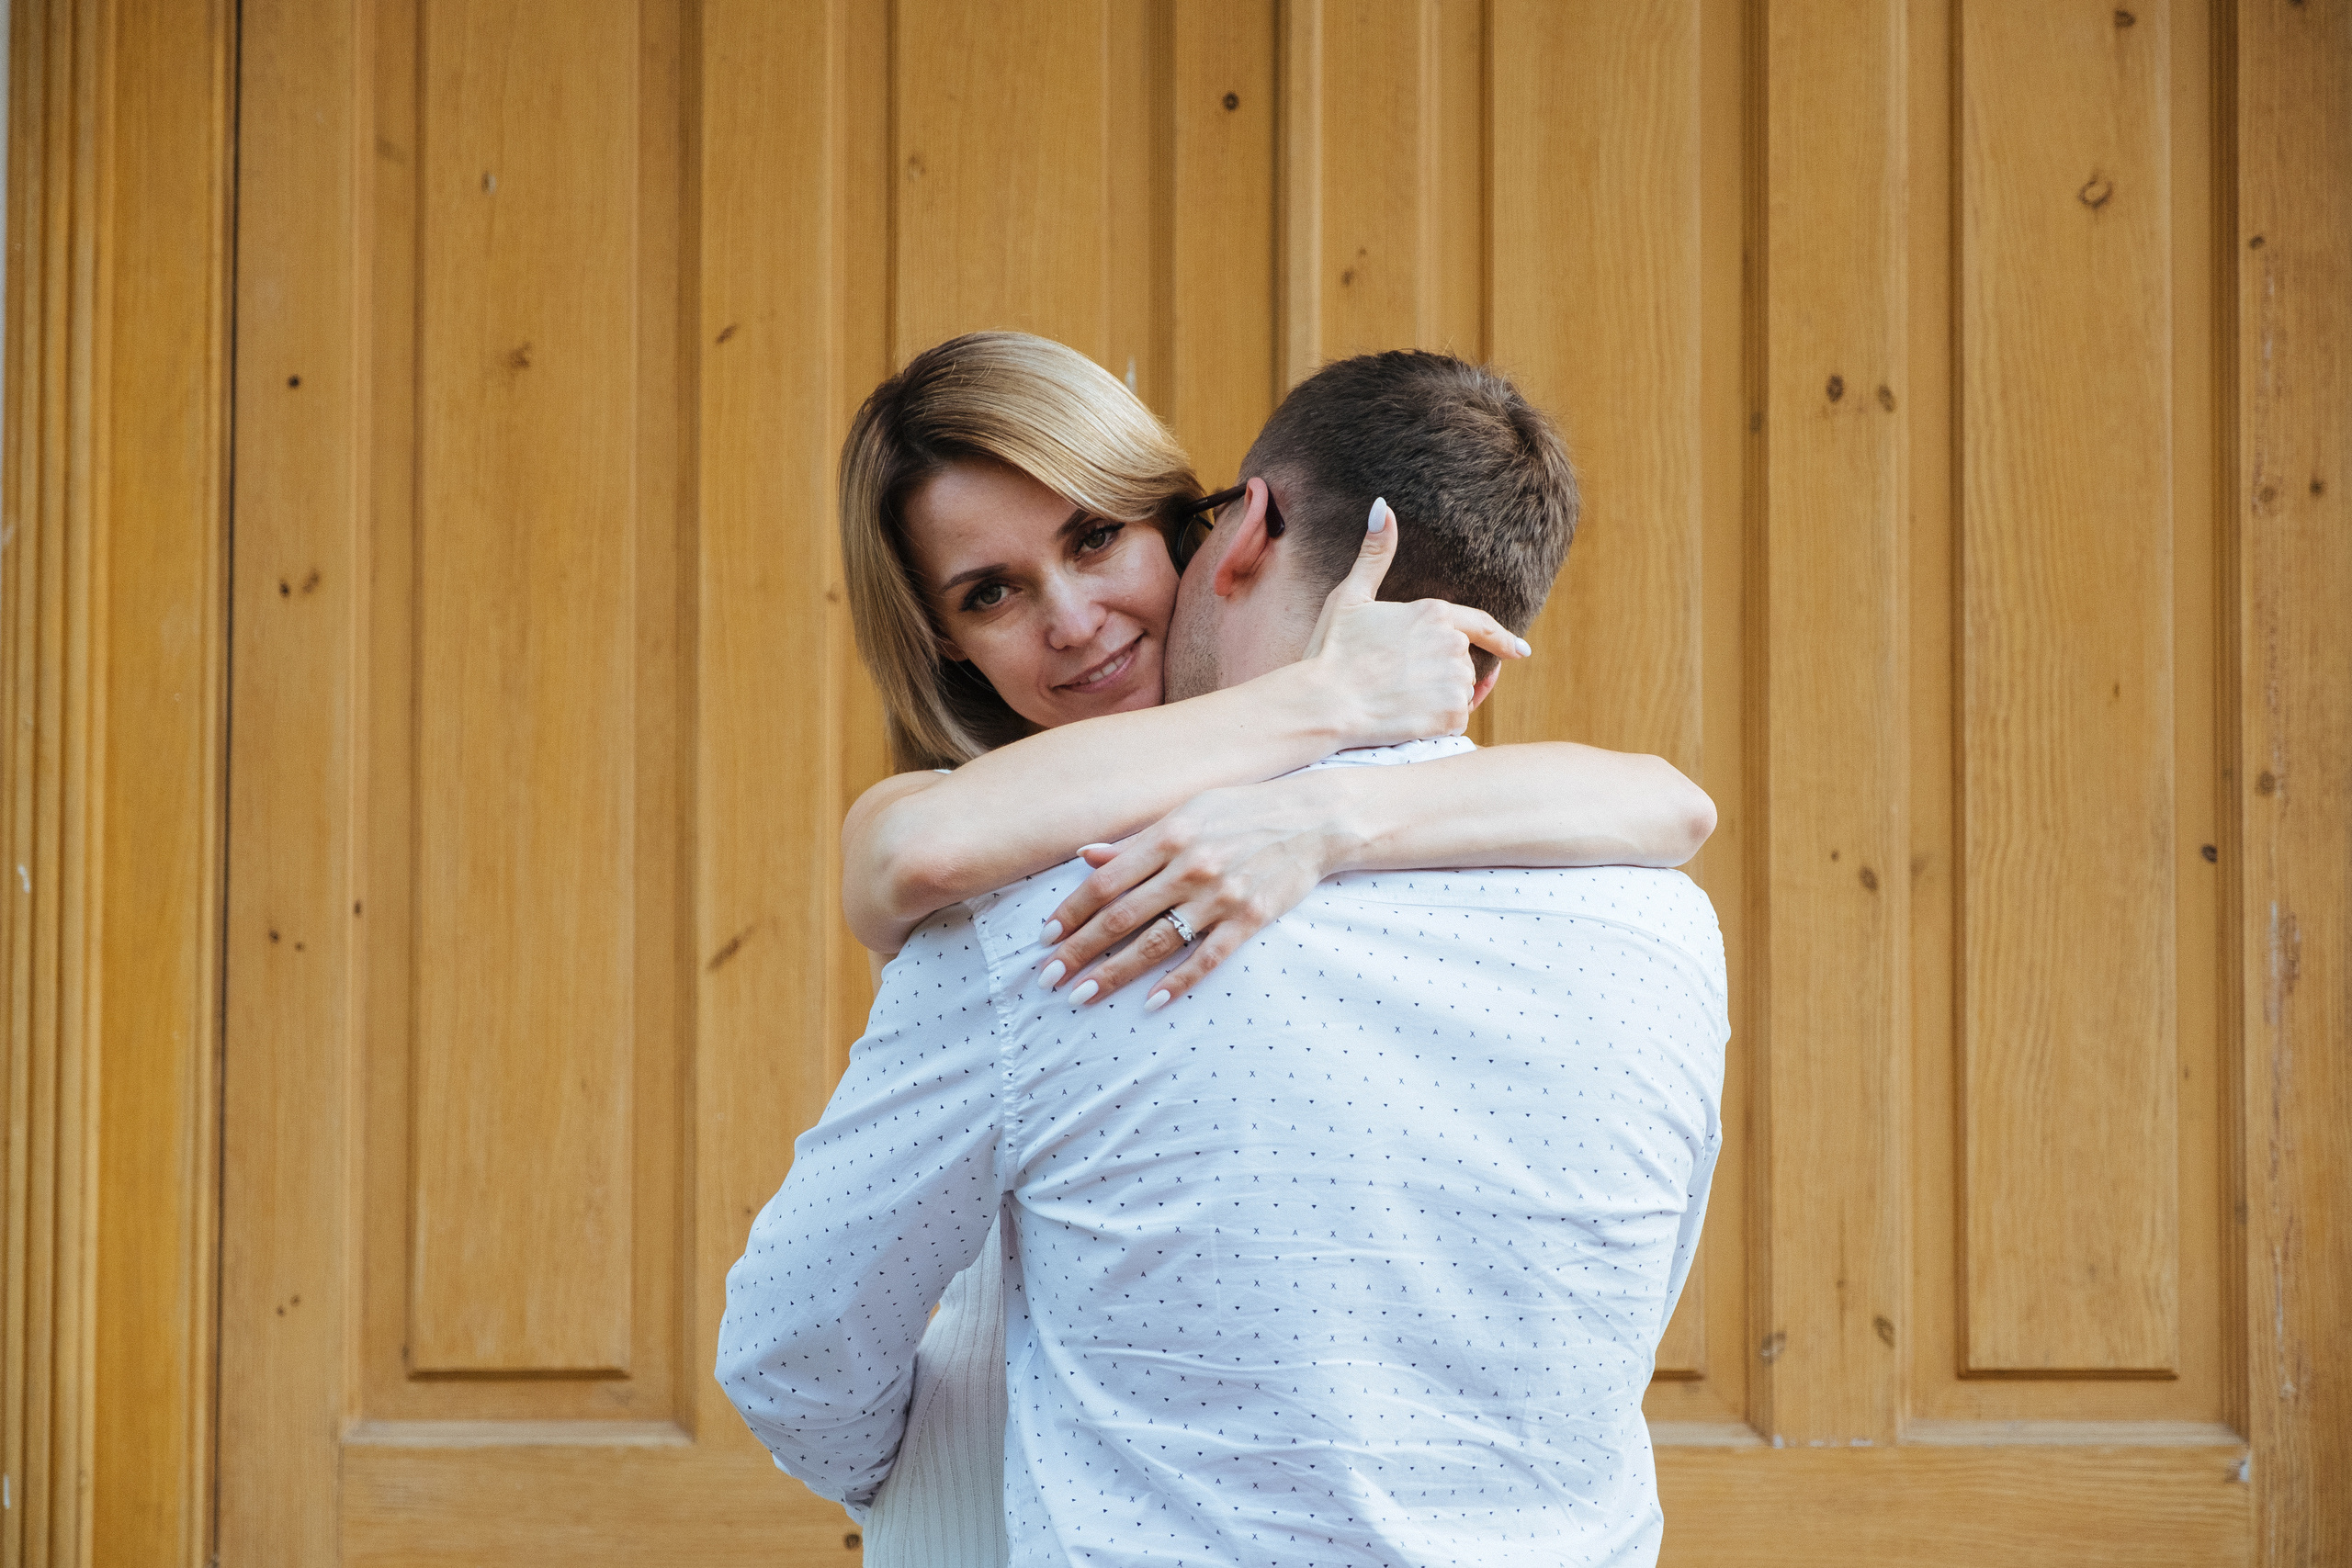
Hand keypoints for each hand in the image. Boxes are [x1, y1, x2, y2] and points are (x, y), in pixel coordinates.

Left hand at [1030, 775, 1347, 1010]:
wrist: (1316, 818)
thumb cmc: (1244, 811)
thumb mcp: (1188, 810)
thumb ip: (1137, 840)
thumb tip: (1084, 856)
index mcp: (1168, 835)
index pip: (1104, 882)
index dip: (1069, 914)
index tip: (1044, 940)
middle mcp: (1189, 866)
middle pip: (1120, 917)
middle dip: (1079, 951)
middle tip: (1048, 979)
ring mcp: (1220, 895)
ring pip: (1155, 943)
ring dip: (1114, 973)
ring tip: (1082, 996)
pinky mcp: (1250, 919)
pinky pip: (1207, 958)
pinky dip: (1177, 981)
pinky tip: (1151, 1002)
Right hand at [1301, 500, 1531, 745]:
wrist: (1324, 702)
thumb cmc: (1331, 650)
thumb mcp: (1350, 596)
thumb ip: (1374, 555)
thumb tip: (1382, 506)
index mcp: (1434, 613)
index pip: (1482, 625)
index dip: (1503, 639)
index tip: (1520, 651)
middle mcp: (1453, 645)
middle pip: (1462, 663)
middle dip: (1439, 673)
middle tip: (1398, 682)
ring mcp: (1455, 681)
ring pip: (1459, 692)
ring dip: (1437, 698)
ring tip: (1399, 698)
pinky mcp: (1451, 716)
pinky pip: (1455, 720)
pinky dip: (1437, 722)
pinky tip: (1409, 718)